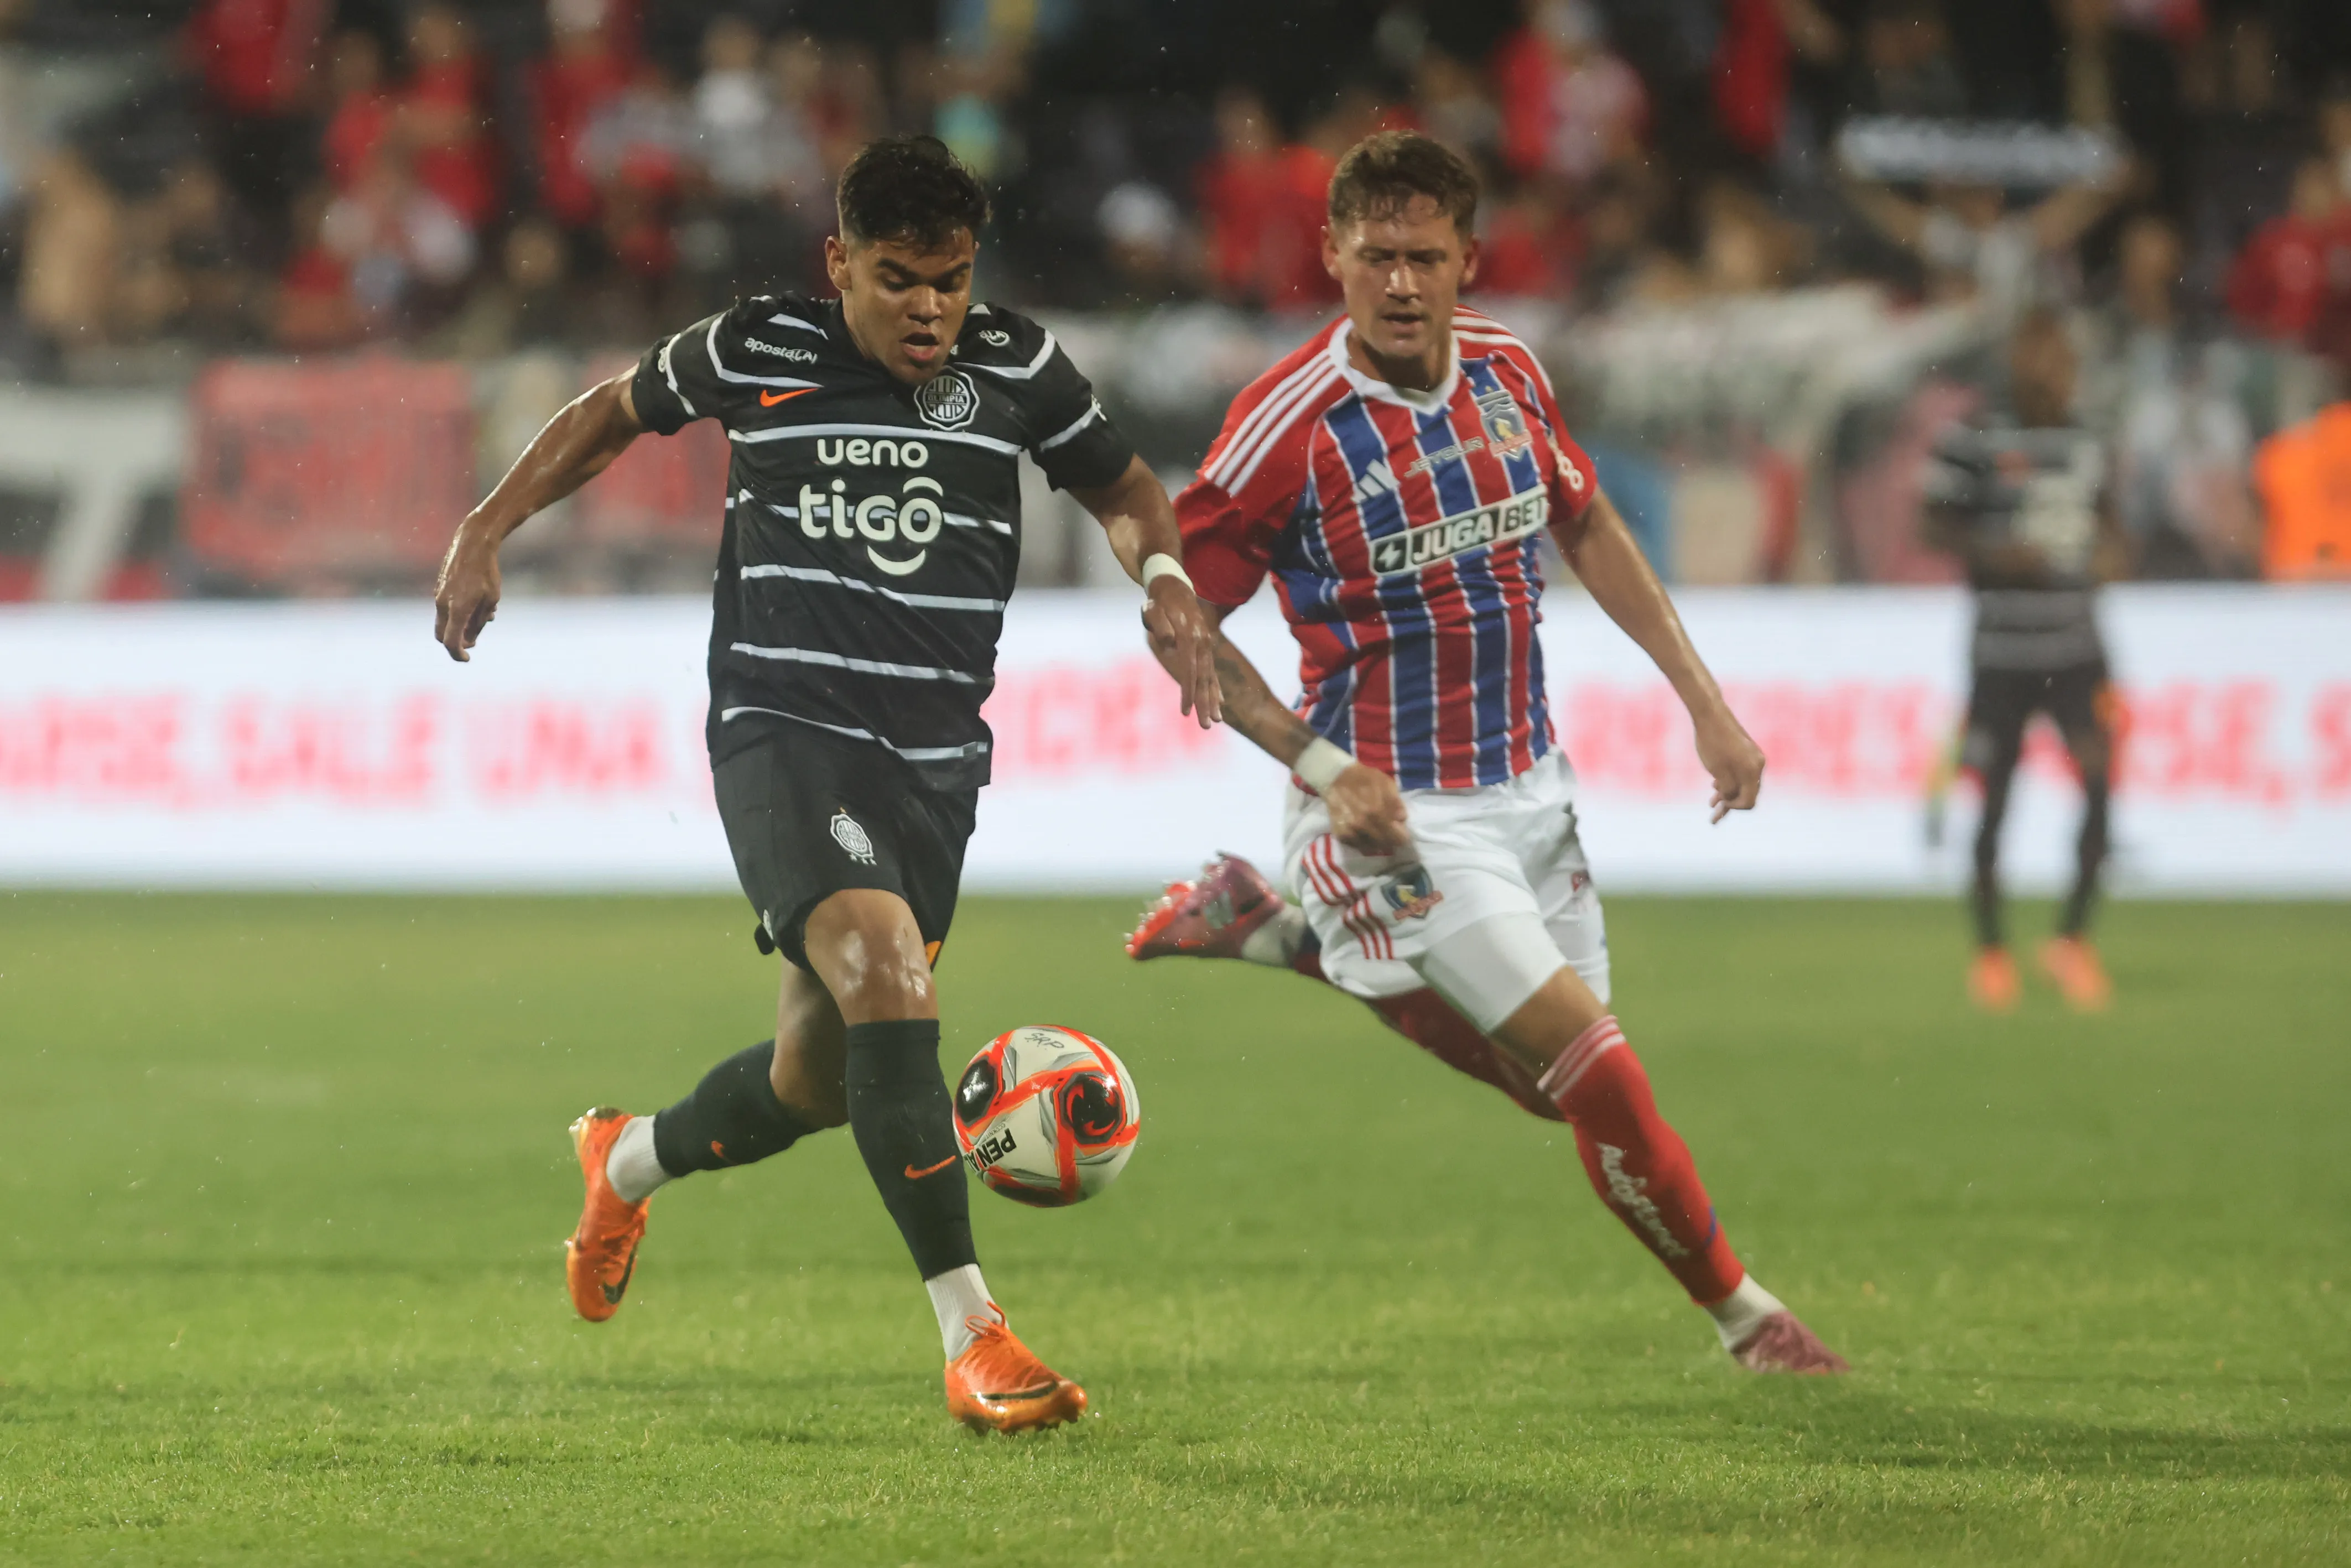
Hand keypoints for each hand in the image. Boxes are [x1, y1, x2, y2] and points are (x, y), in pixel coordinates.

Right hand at [433, 519, 501, 662]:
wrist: (473, 544)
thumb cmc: (486, 572)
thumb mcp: (491, 600)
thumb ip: (479, 621)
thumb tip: (471, 638)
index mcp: (456, 610)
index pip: (450, 642)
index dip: (458, 654)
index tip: (467, 658)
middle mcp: (442, 604)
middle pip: (442, 635)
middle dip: (456, 642)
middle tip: (473, 642)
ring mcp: (439, 594)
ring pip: (444, 621)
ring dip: (459, 626)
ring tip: (483, 618)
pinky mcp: (440, 587)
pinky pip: (445, 607)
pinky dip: (457, 613)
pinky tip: (476, 605)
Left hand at [1140, 576, 1222, 728]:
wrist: (1173, 586)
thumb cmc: (1158, 600)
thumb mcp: (1153, 609)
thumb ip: (1160, 625)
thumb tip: (1169, 643)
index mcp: (1189, 636)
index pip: (1189, 670)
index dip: (1187, 692)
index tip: (1185, 712)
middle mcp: (1202, 643)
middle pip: (1204, 678)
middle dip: (1205, 704)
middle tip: (1207, 725)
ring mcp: (1206, 645)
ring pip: (1211, 677)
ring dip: (1213, 700)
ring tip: (1217, 721)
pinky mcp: (1205, 647)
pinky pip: (1212, 671)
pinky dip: (1215, 688)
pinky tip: (1220, 703)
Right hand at [1324, 762, 1409, 855]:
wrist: (1335, 777)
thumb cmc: (1364, 778)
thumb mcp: (1386, 783)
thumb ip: (1396, 802)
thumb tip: (1402, 819)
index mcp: (1378, 812)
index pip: (1398, 838)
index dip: (1402, 836)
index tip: (1401, 832)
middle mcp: (1364, 825)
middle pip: (1385, 845)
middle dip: (1391, 841)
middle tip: (1390, 834)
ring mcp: (1351, 831)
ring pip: (1371, 848)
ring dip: (1377, 844)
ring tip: (1378, 835)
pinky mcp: (1340, 834)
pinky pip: (1356, 846)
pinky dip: (1363, 843)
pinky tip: (1365, 834)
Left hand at [1693, 704, 1764, 823]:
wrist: (1710, 714)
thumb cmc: (1712, 743)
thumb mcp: (1718, 772)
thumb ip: (1729, 790)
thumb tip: (1734, 798)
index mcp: (1753, 771)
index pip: (1749, 801)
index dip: (1733, 808)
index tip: (1717, 806)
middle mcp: (1758, 764)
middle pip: (1747, 793)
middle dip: (1730, 804)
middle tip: (1713, 813)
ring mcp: (1753, 757)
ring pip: (1742, 782)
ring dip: (1728, 794)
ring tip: (1711, 803)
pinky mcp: (1747, 751)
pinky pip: (1741, 771)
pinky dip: (1729, 781)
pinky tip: (1716, 785)